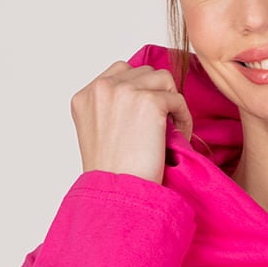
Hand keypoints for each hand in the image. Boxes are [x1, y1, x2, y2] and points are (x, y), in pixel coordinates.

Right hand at [71, 60, 193, 182]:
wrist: (117, 194)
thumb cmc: (111, 175)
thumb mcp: (97, 135)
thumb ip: (109, 109)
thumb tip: (141, 96)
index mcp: (84, 97)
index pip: (119, 73)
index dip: (139, 91)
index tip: (147, 115)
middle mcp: (101, 88)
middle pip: (142, 72)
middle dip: (156, 94)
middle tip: (162, 123)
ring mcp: (124, 91)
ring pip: (162, 79)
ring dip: (171, 101)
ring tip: (171, 128)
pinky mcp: (149, 101)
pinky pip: (177, 99)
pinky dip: (183, 118)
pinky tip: (179, 138)